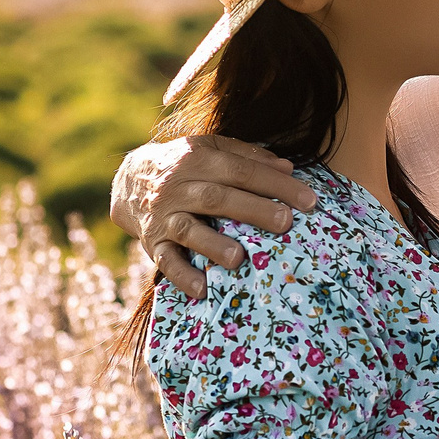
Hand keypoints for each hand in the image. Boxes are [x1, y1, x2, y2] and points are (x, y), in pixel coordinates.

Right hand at [113, 135, 319, 298]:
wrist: (129, 181)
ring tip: (239, 259)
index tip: (309, 200)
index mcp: (198, 160)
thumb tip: (288, 167)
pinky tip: (203, 290)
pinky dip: (183, 277)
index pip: (241, 171)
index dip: (275, 184)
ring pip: (189, 230)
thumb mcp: (211, 149)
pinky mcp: (152, 243)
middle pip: (218, 198)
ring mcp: (164, 217)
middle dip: (253, 210)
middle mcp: (179, 187)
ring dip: (214, 245)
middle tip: (286, 223)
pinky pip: (165, 262)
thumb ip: (247, 156)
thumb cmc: (184, 165)